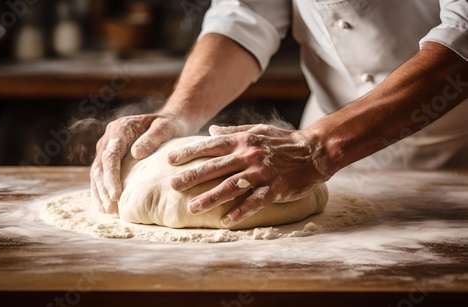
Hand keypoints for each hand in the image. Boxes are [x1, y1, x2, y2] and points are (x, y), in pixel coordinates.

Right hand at [90, 113, 190, 213]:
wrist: (168, 121)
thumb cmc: (169, 125)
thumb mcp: (165, 127)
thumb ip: (152, 138)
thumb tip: (136, 153)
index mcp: (120, 128)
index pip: (110, 156)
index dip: (111, 177)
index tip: (117, 196)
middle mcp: (108, 137)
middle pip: (100, 166)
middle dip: (104, 189)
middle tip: (111, 210)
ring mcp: (106, 147)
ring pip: (96, 172)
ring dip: (100, 193)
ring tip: (108, 211)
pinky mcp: (108, 156)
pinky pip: (100, 174)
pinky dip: (101, 190)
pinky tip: (105, 205)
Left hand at [168, 124, 332, 227]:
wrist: (314, 150)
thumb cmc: (283, 140)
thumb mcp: (257, 130)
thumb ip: (233, 131)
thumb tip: (212, 129)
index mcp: (243, 142)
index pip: (211, 146)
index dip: (190, 152)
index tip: (170, 159)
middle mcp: (249, 156)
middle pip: (216, 167)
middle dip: (192, 176)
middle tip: (173, 185)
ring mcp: (262, 173)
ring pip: (232, 186)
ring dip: (211, 198)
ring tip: (192, 208)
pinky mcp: (275, 188)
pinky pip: (255, 202)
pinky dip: (240, 211)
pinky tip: (226, 221)